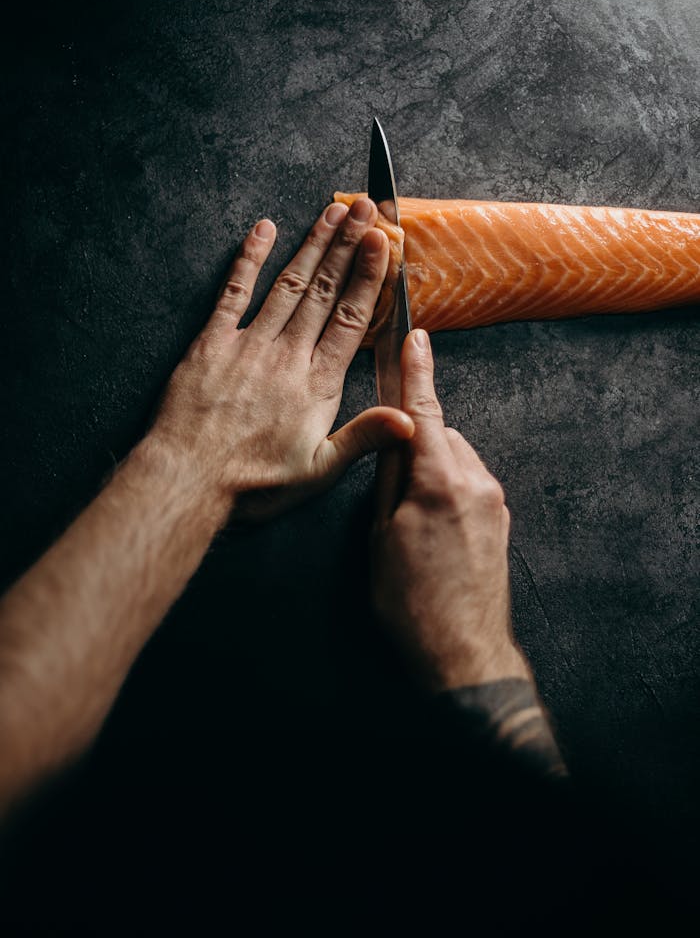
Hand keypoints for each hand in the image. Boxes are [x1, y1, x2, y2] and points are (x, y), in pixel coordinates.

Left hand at [149, 198, 413, 521]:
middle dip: (348, 246)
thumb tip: (411, 421)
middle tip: (364, 208)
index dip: (369, 277)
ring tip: (333, 212)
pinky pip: (233, 292)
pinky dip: (249, 259)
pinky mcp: (212, 344)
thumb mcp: (318, 469)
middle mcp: (287, 355)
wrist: (189, 478)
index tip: (382, 242)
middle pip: (324, 290)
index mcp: (317, 384)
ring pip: (288, 284)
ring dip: (312, 245)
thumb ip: (364, 437)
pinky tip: (263, 230)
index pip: (350, 318)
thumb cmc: (253, 482)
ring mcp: (249, 344)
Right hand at [371, 330, 530, 690]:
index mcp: (440, 481)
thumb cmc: (410, 602)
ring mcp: (494, 502)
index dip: (417, 371)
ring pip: (456, 459)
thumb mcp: (379, 537)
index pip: (424, 411)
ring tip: (411, 523)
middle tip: (390, 489)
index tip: (416, 337)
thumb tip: (392, 438)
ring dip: (432, 470)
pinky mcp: (501, 520)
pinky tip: (432, 530)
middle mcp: (476, 482)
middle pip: (440, 436)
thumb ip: (389, 479)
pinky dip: (448, 489)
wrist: (462, 653)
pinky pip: (470, 483)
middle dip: (415, 444)